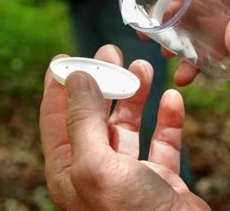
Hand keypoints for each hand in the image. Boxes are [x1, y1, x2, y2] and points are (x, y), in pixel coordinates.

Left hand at [39, 45, 209, 209]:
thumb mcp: (96, 165)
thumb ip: (83, 120)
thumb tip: (77, 78)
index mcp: (71, 171)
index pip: (57, 119)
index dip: (59, 87)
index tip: (64, 57)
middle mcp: (98, 170)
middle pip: (96, 116)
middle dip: (104, 82)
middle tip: (112, 52)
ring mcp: (132, 173)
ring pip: (131, 124)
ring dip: (137, 95)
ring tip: (145, 68)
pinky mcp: (162, 176)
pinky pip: (164, 141)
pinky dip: (168, 119)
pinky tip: (172, 100)